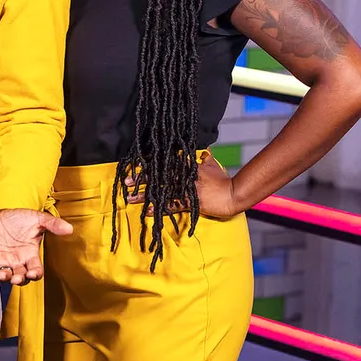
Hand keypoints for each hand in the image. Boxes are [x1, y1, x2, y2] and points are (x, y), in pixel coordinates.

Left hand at [0, 208, 72, 284]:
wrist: (0, 213)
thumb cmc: (20, 218)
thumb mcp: (37, 219)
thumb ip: (52, 224)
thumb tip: (69, 228)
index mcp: (30, 255)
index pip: (35, 270)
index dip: (35, 274)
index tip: (33, 273)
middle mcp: (18, 262)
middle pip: (21, 278)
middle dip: (19, 280)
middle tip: (17, 278)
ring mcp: (4, 261)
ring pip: (6, 276)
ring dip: (5, 278)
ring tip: (3, 275)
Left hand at [124, 153, 240, 219]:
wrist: (233, 194)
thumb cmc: (222, 180)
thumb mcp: (212, 165)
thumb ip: (205, 157)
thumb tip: (203, 150)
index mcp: (188, 166)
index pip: (165, 163)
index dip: (149, 164)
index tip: (135, 166)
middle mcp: (185, 176)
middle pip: (159, 177)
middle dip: (142, 180)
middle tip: (126, 183)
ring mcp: (187, 189)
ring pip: (162, 191)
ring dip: (145, 195)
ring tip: (130, 198)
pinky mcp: (191, 202)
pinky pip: (172, 206)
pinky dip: (159, 208)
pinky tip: (147, 210)